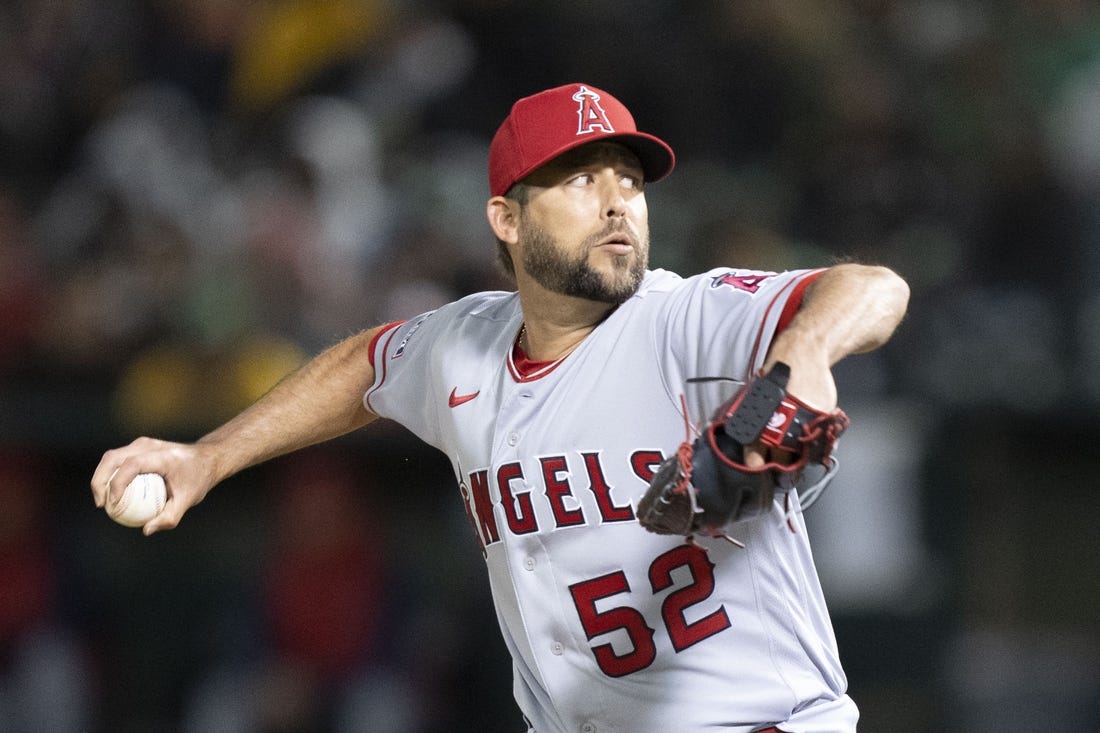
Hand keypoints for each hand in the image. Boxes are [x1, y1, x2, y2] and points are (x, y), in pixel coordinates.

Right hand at [91, 437, 217, 534]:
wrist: (207, 458)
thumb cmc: (198, 479)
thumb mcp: (189, 500)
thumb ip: (169, 517)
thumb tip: (146, 530)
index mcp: (162, 456)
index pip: (132, 465)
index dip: (118, 483)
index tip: (114, 504)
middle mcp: (148, 445)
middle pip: (112, 458)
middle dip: (99, 481)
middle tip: (101, 505)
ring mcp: (142, 444)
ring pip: (111, 458)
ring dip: (101, 478)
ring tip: (103, 502)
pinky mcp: (138, 447)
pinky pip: (118, 461)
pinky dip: (110, 476)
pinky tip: (112, 497)